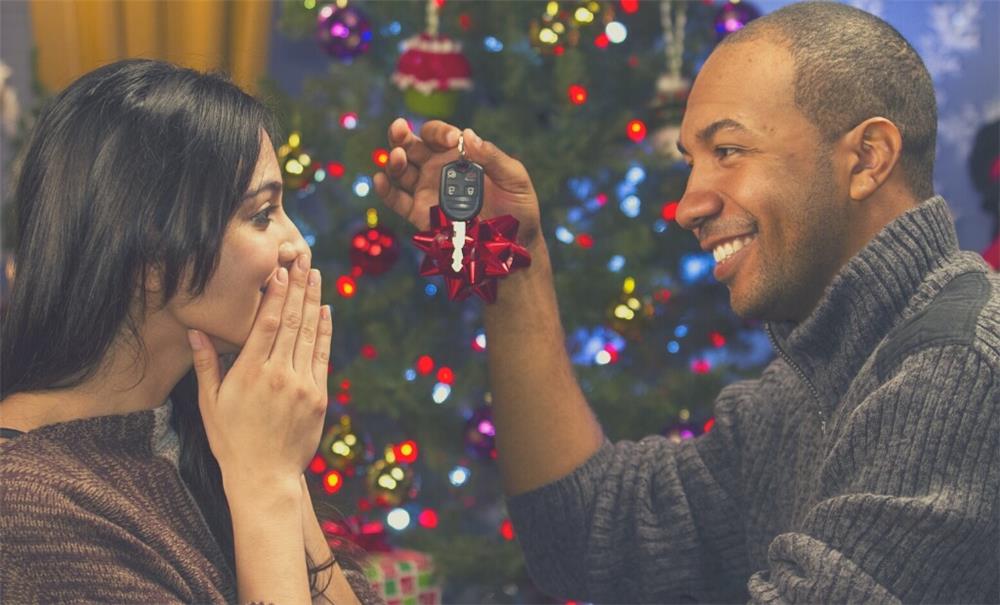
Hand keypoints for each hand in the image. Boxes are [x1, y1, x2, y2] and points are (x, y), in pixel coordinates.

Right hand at [187, 254, 331, 489]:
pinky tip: (325, 311)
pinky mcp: (318, 397)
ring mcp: (301, 385)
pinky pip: (322, 356)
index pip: (266, 323)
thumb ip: (206, 364)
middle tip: (303, 260)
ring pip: (309, 334)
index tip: (279, 271)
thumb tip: (195, 330)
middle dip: (298, 288)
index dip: (275, 294)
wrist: (264, 476)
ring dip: (313, 301)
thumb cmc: (231, 440)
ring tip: (315, 276)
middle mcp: (278, 375)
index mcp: (249, 373)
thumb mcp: (210, 403)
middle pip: (292, 322)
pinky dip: (324, 332)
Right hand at [373, 118, 543, 248]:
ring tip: (396, 157)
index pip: (439, 134)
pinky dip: (385, 190)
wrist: (513, 245)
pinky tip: (380, 180)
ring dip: (394, 160)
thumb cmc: (518, 207)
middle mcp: (438, 169)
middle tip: (399, 128)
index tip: (452, 141)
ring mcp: (427, 191)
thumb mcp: (514, 178)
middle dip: (402, 135)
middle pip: (412, 146)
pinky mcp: (419, 214)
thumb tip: (467, 135)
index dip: (440, 132)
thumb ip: (492, 156)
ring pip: (401, 170)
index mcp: (459, 156)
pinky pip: (396, 200)